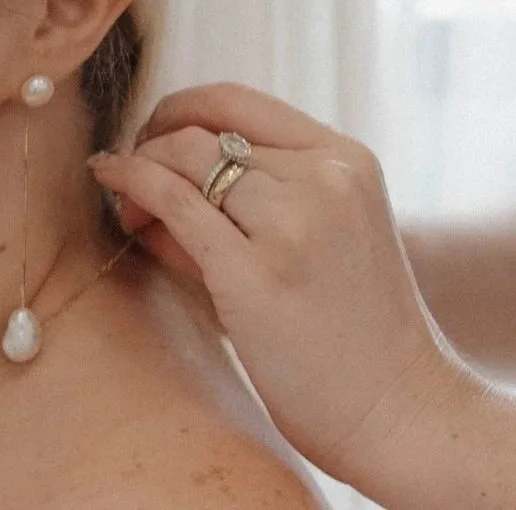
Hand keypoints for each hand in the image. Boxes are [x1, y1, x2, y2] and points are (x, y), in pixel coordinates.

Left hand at [89, 83, 476, 483]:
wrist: (402, 413)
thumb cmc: (357, 339)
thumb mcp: (326, 241)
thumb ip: (253, 202)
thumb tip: (152, 181)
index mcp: (347, 161)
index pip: (240, 102)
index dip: (181, 110)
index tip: (153, 139)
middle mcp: (325, 179)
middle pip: (207, 130)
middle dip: (152, 143)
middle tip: (128, 176)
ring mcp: (293, 224)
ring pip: (186, 158)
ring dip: (140, 168)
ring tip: (126, 205)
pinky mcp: (256, 274)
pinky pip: (175, 204)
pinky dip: (133, 184)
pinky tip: (113, 190)